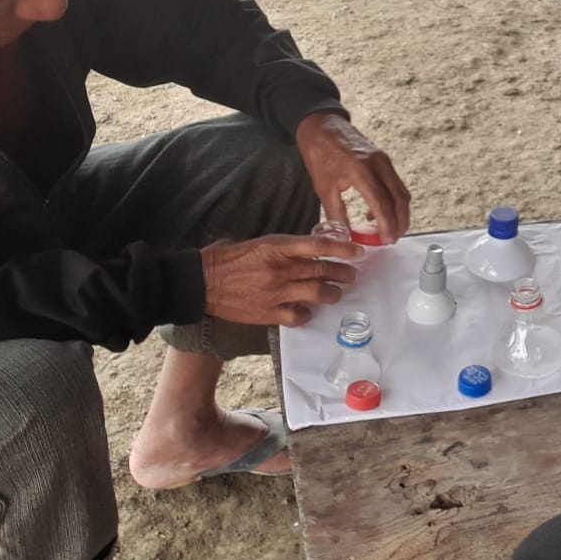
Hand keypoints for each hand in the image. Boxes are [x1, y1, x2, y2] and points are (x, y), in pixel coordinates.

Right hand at [201, 234, 362, 326]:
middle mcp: (279, 269)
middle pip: (323, 271)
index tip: (359, 252)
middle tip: (352, 275)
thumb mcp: (259, 243)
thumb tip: (310, 251)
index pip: (319, 245)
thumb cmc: (229, 258)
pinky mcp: (268, 312)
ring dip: (332, 294)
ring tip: (336, 293)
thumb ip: (285, 248)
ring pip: (317, 294)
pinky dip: (307, 314)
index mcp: (276, 246)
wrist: (201, 281)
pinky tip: (308, 311)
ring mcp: (275, 292)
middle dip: (343, 273)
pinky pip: (298, 316)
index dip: (343, 248)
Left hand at [295, 112, 411, 243]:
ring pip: (401, 192)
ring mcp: (384, 160)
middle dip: (400, 222)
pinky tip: (378, 211)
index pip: (383, 204)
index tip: (386, 240)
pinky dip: (394, 200)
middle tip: (392, 238)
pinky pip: (395, 184)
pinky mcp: (384, 159)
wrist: (322, 127)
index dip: (388, 225)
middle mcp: (378, 165)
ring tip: (390, 229)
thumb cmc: (320, 154)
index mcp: (361, 172)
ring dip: (400, 212)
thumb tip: (345, 235)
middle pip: (400, 199)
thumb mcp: (323, 188)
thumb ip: (336, 213)